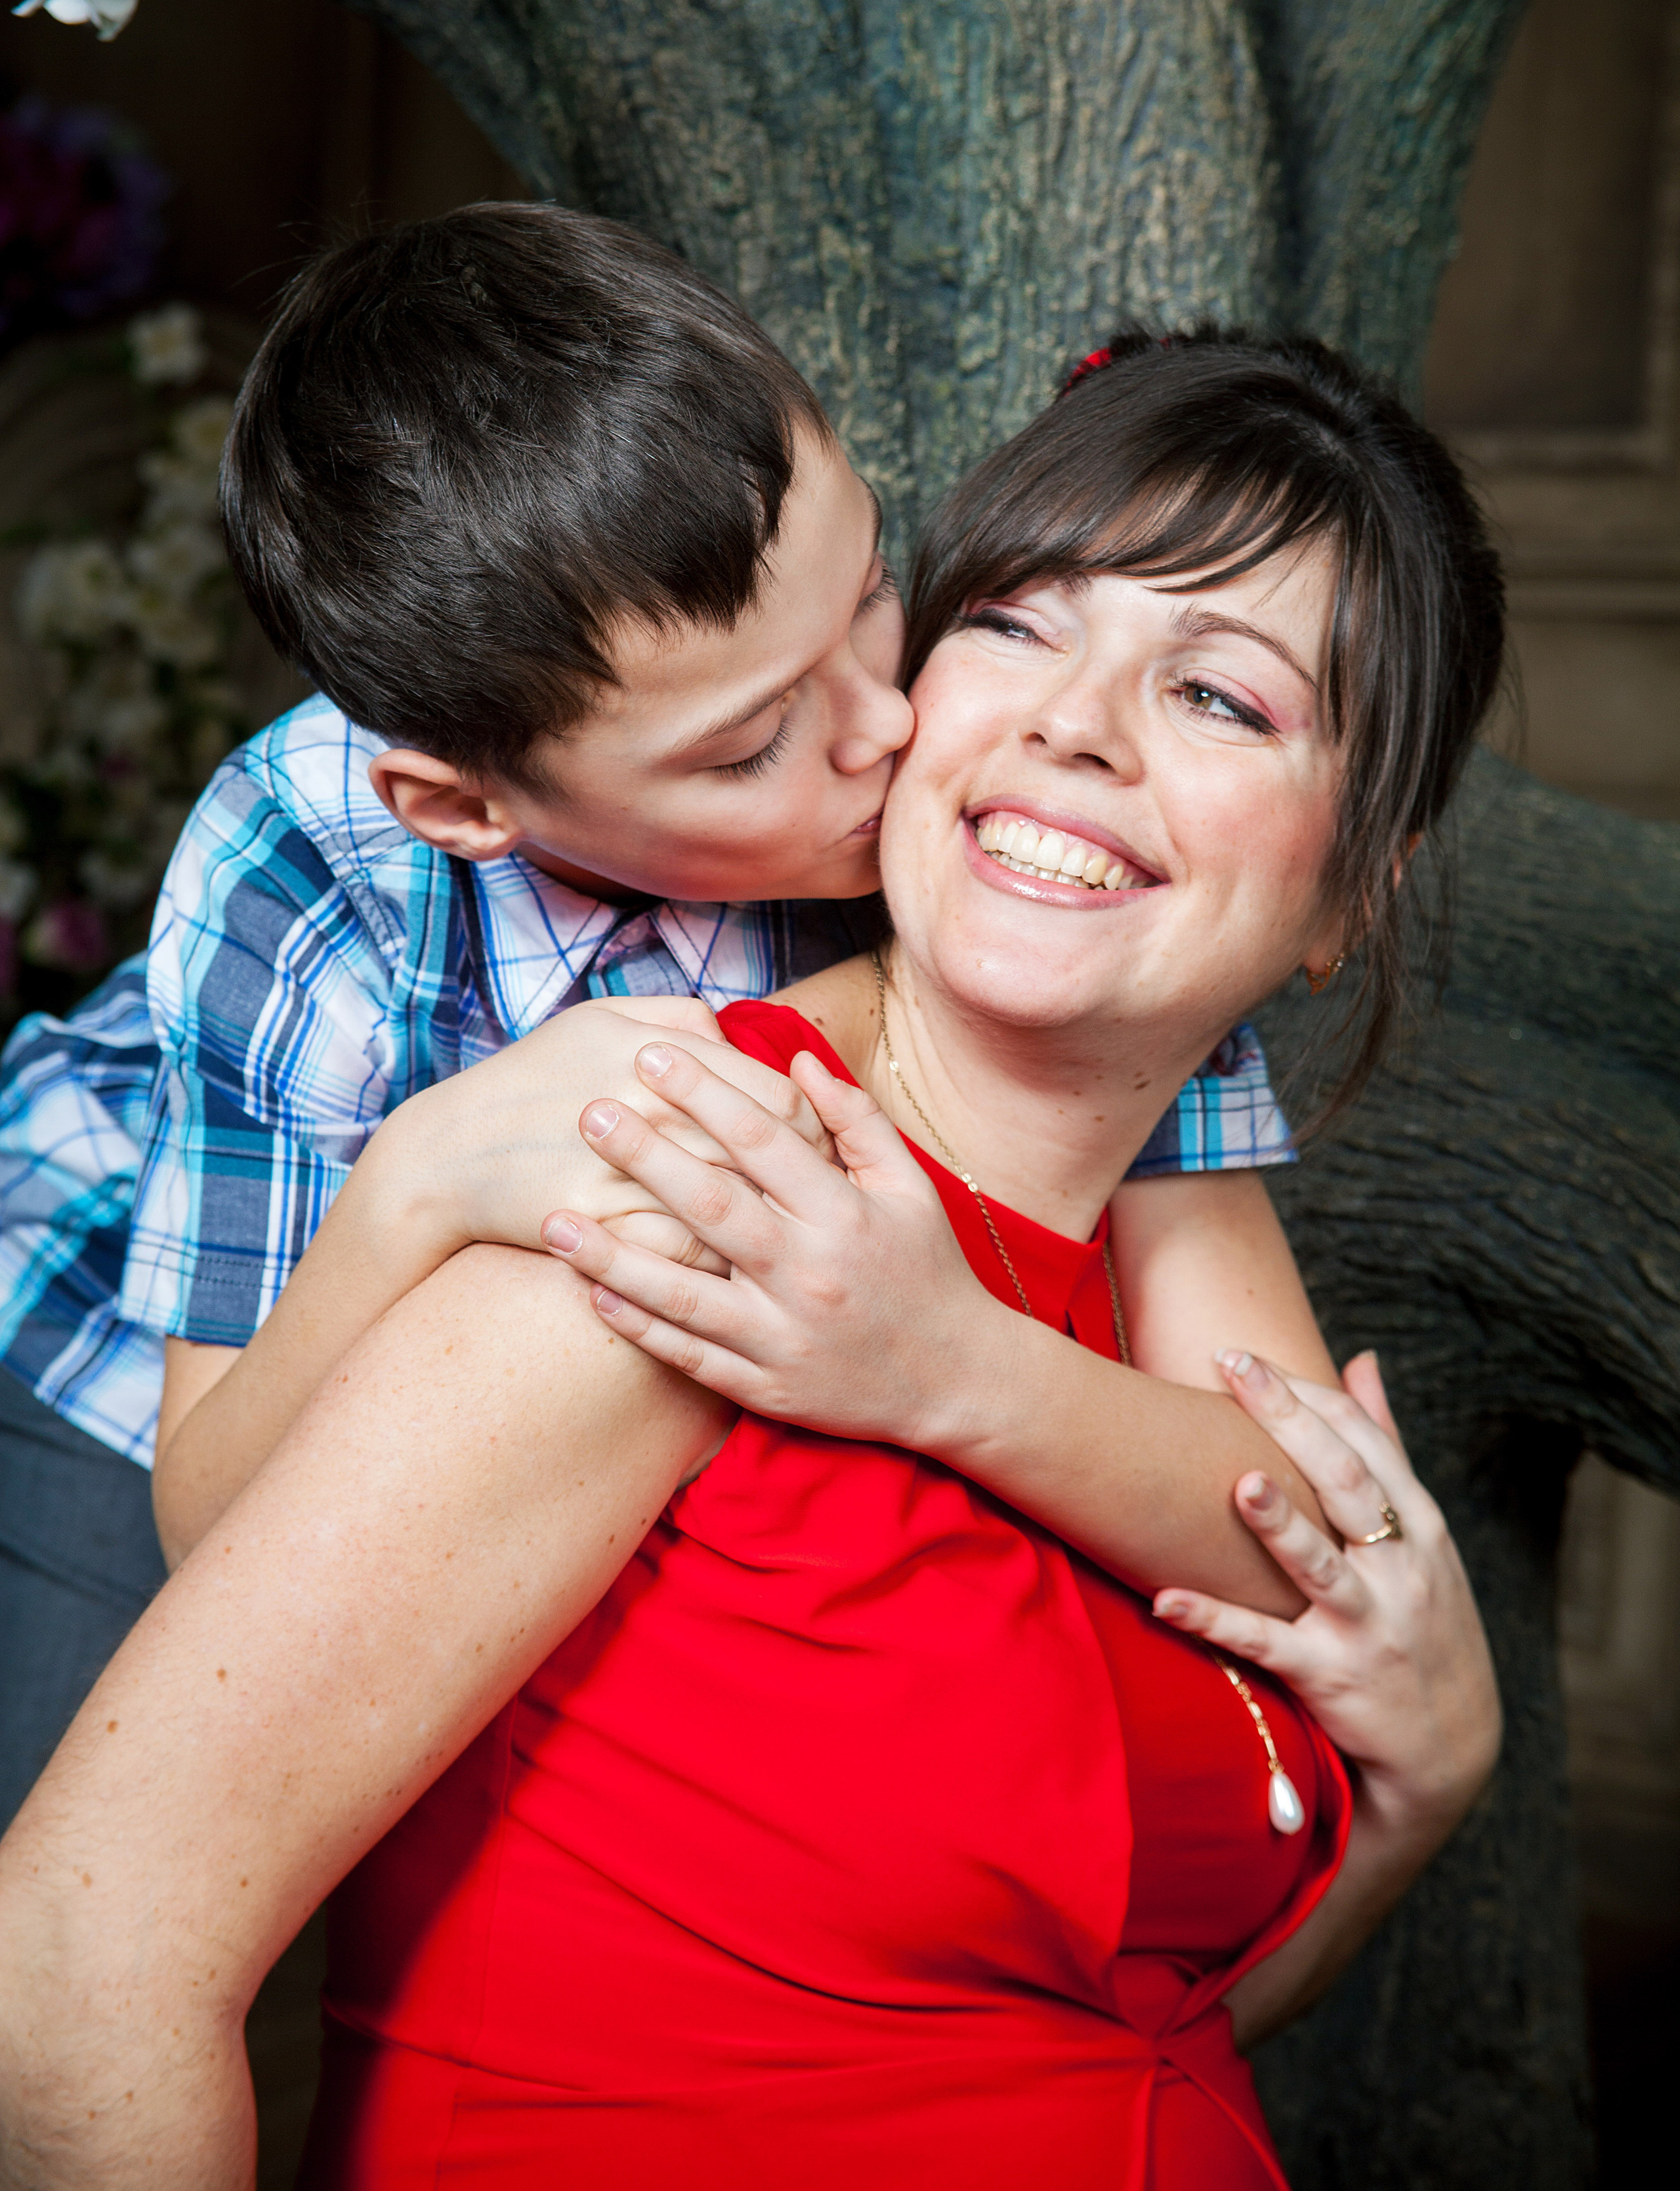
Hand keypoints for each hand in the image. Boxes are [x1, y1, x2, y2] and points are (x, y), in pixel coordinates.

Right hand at [375, 997, 832, 1271]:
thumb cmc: (534, 1079)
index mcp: (661, 1057)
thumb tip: (738, 1036)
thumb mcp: (602, 1021)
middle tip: (815, 1201)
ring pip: (739, 1211)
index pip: (779, 1099)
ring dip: (770, 1229)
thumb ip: (680, 1020)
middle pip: (770, 1158)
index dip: (811, 1129)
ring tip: (785, 1237)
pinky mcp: (608, 1230)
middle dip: (805, 1184)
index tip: (815, 1148)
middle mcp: (655, 1113)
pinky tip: (733, 1268)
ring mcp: (632, 1174)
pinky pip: (691, 1255)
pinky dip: (719, 1262)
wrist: (449, 1153)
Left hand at [538, 1037, 1005, 1452]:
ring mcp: (783, 1335)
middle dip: (644, 1155)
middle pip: (712, 1205)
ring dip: (612, 1256)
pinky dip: (639, 1327)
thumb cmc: (927, 1269)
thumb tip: (794, 1059)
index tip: (651, 1054)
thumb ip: (854, 1120)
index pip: (763, 1140)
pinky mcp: (766, 1386)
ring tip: (551, 1219)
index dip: (705, 1092)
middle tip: (585, 1113)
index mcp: (844, 1215)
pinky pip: (690, 1356)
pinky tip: (592, 1295)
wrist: (958, 1380)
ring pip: (684, 1292)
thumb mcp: (909, 1186)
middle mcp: (810, 1273)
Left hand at [1154, 1352, 1500, 1841]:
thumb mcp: (1424, 1536)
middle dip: (1289, 1421)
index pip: (1363, 1442)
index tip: (1243, 1356)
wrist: (1450, 1748)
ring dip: (1280, 1525)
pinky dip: (1215, 1622)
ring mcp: (1368, 1624)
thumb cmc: (1425, 1620)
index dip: (1306, 1394)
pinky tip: (1164, 1599)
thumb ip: (1387, 1448)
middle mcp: (1400, 1568)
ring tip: (1238, 1483)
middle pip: (1346, 1481)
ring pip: (1320, 1566)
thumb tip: (1362, 1361)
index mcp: (1419, 1525)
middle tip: (1232, 1369)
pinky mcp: (1331, 1678)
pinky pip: (1266, 1646)